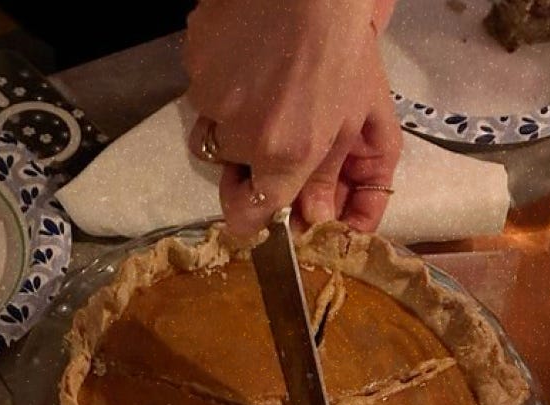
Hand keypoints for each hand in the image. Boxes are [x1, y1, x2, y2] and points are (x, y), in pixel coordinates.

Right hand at [183, 0, 402, 234]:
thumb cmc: (342, 43)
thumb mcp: (355, 115)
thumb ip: (330, 174)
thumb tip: (314, 217)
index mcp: (285, 154)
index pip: (247, 216)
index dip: (251, 214)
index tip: (259, 202)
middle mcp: (241, 137)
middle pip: (229, 170)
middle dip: (246, 157)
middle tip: (272, 122)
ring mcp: (211, 99)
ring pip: (212, 129)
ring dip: (232, 117)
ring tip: (261, 80)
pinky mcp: (194, 65)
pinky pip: (200, 89)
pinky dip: (220, 79)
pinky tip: (246, 53)